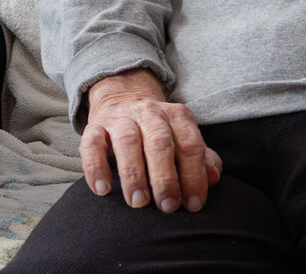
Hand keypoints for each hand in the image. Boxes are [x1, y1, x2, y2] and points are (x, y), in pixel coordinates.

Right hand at [81, 69, 220, 212]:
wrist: (124, 99)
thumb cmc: (159, 131)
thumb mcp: (183, 139)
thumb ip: (201, 159)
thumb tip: (214, 178)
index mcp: (178, 116)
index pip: (190, 145)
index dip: (194, 176)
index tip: (194, 204)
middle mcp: (151, 113)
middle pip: (161, 143)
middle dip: (166, 178)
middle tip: (168, 207)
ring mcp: (122, 118)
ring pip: (128, 142)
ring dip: (134, 175)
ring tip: (139, 202)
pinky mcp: (94, 127)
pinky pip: (92, 145)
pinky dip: (96, 168)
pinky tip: (102, 190)